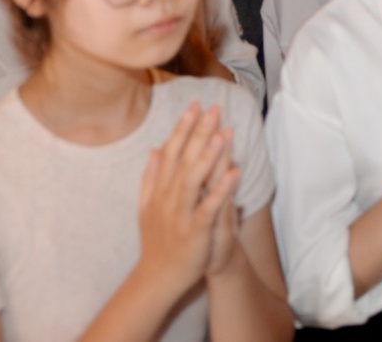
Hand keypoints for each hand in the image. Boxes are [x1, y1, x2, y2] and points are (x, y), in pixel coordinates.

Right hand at [136, 105, 236, 297]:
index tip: (195, 105)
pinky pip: (209, 208)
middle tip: (213, 108)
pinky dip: (220, 191)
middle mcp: (167, 198)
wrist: (158, 277)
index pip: (171, 152)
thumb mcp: (146, 206)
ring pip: (193, 180)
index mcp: (159, 190)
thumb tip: (154, 149)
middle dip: (198, 133)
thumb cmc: (157, 241)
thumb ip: (150, 177)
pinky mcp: (195, 231)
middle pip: (183, 159)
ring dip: (208, 156)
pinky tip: (234, 173)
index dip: (183, 128)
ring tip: (223, 132)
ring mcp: (180, 215)